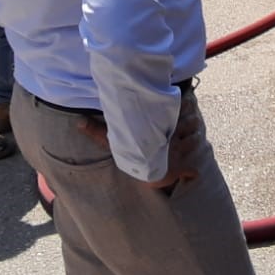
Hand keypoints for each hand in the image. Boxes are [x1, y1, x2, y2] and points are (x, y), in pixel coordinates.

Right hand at [76, 102, 202, 190]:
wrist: (146, 171)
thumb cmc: (131, 152)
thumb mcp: (111, 140)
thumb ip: (95, 131)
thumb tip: (78, 121)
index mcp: (161, 128)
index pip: (176, 112)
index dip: (183, 106)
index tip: (185, 100)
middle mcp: (173, 138)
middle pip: (190, 124)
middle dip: (192, 121)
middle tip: (193, 118)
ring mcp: (179, 153)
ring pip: (193, 141)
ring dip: (195, 137)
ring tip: (196, 134)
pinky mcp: (181, 169)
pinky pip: (190, 171)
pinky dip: (192, 173)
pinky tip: (193, 174)